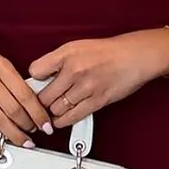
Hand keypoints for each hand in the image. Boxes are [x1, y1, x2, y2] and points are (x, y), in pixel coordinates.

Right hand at [0, 37, 53, 157]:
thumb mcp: (1, 60)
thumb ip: (15, 80)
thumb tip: (32, 102)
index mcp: (1, 67)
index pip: (25, 95)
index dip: (38, 113)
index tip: (46, 123)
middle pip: (13, 110)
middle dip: (28, 125)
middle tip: (36, 131)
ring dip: (14, 135)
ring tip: (24, 142)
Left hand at [28, 28, 168, 127]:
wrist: (134, 56)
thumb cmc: (107, 52)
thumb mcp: (77, 47)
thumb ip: (58, 61)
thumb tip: (40, 78)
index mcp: (67, 53)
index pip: (36, 71)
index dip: (35, 80)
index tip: (37, 84)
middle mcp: (74, 69)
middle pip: (44, 95)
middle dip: (41, 102)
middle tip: (40, 104)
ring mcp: (86, 87)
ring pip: (56, 109)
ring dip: (52, 113)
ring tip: (52, 110)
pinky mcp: (96, 101)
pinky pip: (71, 117)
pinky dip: (62, 121)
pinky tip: (60, 119)